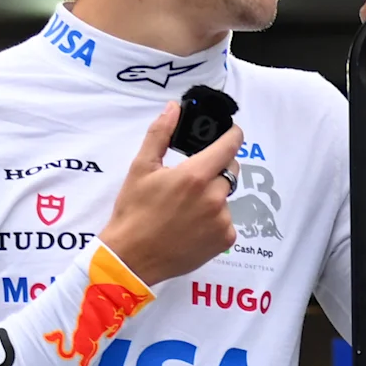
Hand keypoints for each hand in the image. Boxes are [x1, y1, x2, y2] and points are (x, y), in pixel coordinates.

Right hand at [96, 103, 242, 286]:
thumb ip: (160, 134)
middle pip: (230, 170)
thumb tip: (174, 109)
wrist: (132, 257)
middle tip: (192, 177)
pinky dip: (214, 219)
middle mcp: (215, 197)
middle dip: (216, 167)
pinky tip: (191, 225)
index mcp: (196, 175)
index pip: (230, 146)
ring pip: (226, 196)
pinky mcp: (225, 239)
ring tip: (185, 207)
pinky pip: (226, 220)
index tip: (231, 131)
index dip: (233, 135)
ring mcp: (223, 220)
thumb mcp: (141, 168)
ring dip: (213, 195)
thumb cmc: (134, 211)